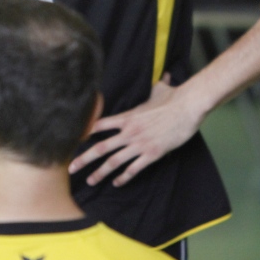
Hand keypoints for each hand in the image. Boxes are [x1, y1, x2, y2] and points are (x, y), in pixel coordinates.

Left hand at [68, 74, 197, 186]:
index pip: (100, 125)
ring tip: (91, 181)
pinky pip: (134, 169)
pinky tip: (117, 183)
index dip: (85, 133)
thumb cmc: (174, 97)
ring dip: (101, 173)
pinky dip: (124, 177)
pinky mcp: (152, 153)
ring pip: (114, 162)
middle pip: (101, 147)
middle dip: (84, 159)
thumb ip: (156, 86)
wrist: (188, 106)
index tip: (74, 141)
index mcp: (128, 116)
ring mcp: (140, 144)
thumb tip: (164, 76)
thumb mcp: (160, 89)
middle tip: (71, 168)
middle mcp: (130, 132)